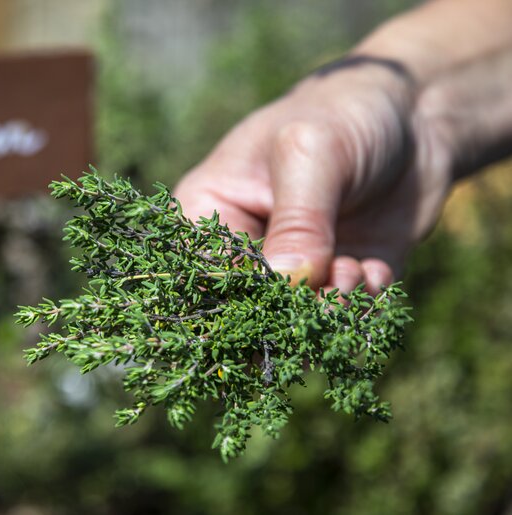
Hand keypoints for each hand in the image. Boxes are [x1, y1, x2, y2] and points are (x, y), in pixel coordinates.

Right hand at [174, 61, 453, 292]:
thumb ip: (298, 220)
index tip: (274, 299)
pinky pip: (344, 317)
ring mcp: (294, 267)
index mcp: (210, 211)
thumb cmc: (342, 113)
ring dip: (329, 309)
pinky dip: (362, 306)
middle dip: (287, 309)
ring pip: (296, 320)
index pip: (202, 270)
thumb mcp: (312, 153)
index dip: (232, 294)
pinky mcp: (340, 281)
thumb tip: (285, 285)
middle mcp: (245, 247)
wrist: (415, 112)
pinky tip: (374, 271)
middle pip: (245, 305)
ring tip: (354, 273)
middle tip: (327, 285)